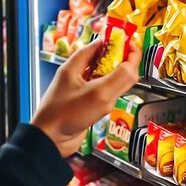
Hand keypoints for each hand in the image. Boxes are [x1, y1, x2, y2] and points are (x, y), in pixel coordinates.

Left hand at [31, 39, 141, 156]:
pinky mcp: (84, 105)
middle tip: (133, 65)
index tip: (131, 45)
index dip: (116, 43)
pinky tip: (115, 101)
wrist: (51, 141)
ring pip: (105, 79)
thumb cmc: (65, 115)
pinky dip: (111, 96)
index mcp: (75, 65)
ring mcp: (81, 91)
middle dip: (120, 63)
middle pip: (104, 62)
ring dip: (116, 81)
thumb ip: (119, 77)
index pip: (99, 45)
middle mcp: (77, 76)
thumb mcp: (98, 94)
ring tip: (127, 83)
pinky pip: (102, 95)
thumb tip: (134, 64)